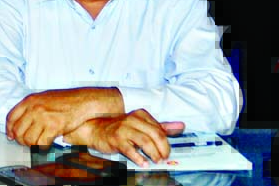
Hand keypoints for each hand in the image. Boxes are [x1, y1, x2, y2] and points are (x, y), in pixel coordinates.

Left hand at [6, 88, 119, 146]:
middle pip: (18, 131)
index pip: (11, 117)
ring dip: (31, 145)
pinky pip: (41, 143)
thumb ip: (31, 107)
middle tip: (26, 143)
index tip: (11, 136)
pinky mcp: (54, 126)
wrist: (82, 100)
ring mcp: (43, 117)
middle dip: (20, 140)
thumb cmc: (65, 99)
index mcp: (30, 100)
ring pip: (28, 139)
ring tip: (37, 143)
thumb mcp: (43, 97)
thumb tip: (19, 120)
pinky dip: (42, 147)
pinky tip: (46, 144)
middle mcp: (34, 108)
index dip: (9, 130)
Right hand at [64, 110, 183, 166]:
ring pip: (145, 142)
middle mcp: (133, 119)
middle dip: (163, 149)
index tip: (167, 152)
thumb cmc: (121, 128)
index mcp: (141, 115)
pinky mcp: (116, 139)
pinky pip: (130, 150)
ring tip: (156, 161)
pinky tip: (143, 163)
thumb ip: (162, 126)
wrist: (96, 129)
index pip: (160, 130)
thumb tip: (181, 126)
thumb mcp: (142, 125)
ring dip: (153, 154)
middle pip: (156, 135)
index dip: (166, 143)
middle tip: (164, 158)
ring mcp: (124, 129)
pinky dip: (139, 158)